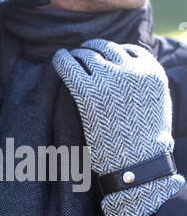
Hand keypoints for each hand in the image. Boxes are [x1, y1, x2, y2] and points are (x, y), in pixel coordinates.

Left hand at [53, 39, 184, 215]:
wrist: (136, 166)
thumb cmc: (146, 143)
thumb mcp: (158, 105)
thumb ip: (146, 83)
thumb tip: (132, 70)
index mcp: (152, 72)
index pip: (129, 49)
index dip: (113, 52)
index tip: (102, 56)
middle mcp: (132, 71)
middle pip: (106, 48)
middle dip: (92, 50)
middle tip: (82, 54)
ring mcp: (110, 80)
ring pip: (87, 54)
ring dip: (77, 55)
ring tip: (70, 58)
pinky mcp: (88, 92)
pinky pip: (69, 65)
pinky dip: (62, 59)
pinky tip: (58, 59)